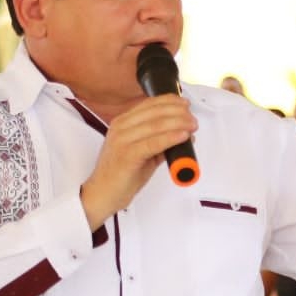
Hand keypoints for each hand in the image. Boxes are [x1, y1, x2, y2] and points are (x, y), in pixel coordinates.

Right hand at [80, 94, 197, 229]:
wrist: (103, 193)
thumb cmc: (122, 174)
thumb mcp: (143, 152)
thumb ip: (161, 142)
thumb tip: (184, 134)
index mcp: (122, 122)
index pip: (149, 104)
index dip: (170, 101)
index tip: (185, 104)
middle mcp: (121, 127)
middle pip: (155, 112)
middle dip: (179, 113)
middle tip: (193, 119)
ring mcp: (122, 140)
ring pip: (156, 125)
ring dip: (179, 123)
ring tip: (192, 126)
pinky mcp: (127, 155)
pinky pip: (153, 143)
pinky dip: (170, 138)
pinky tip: (183, 137)